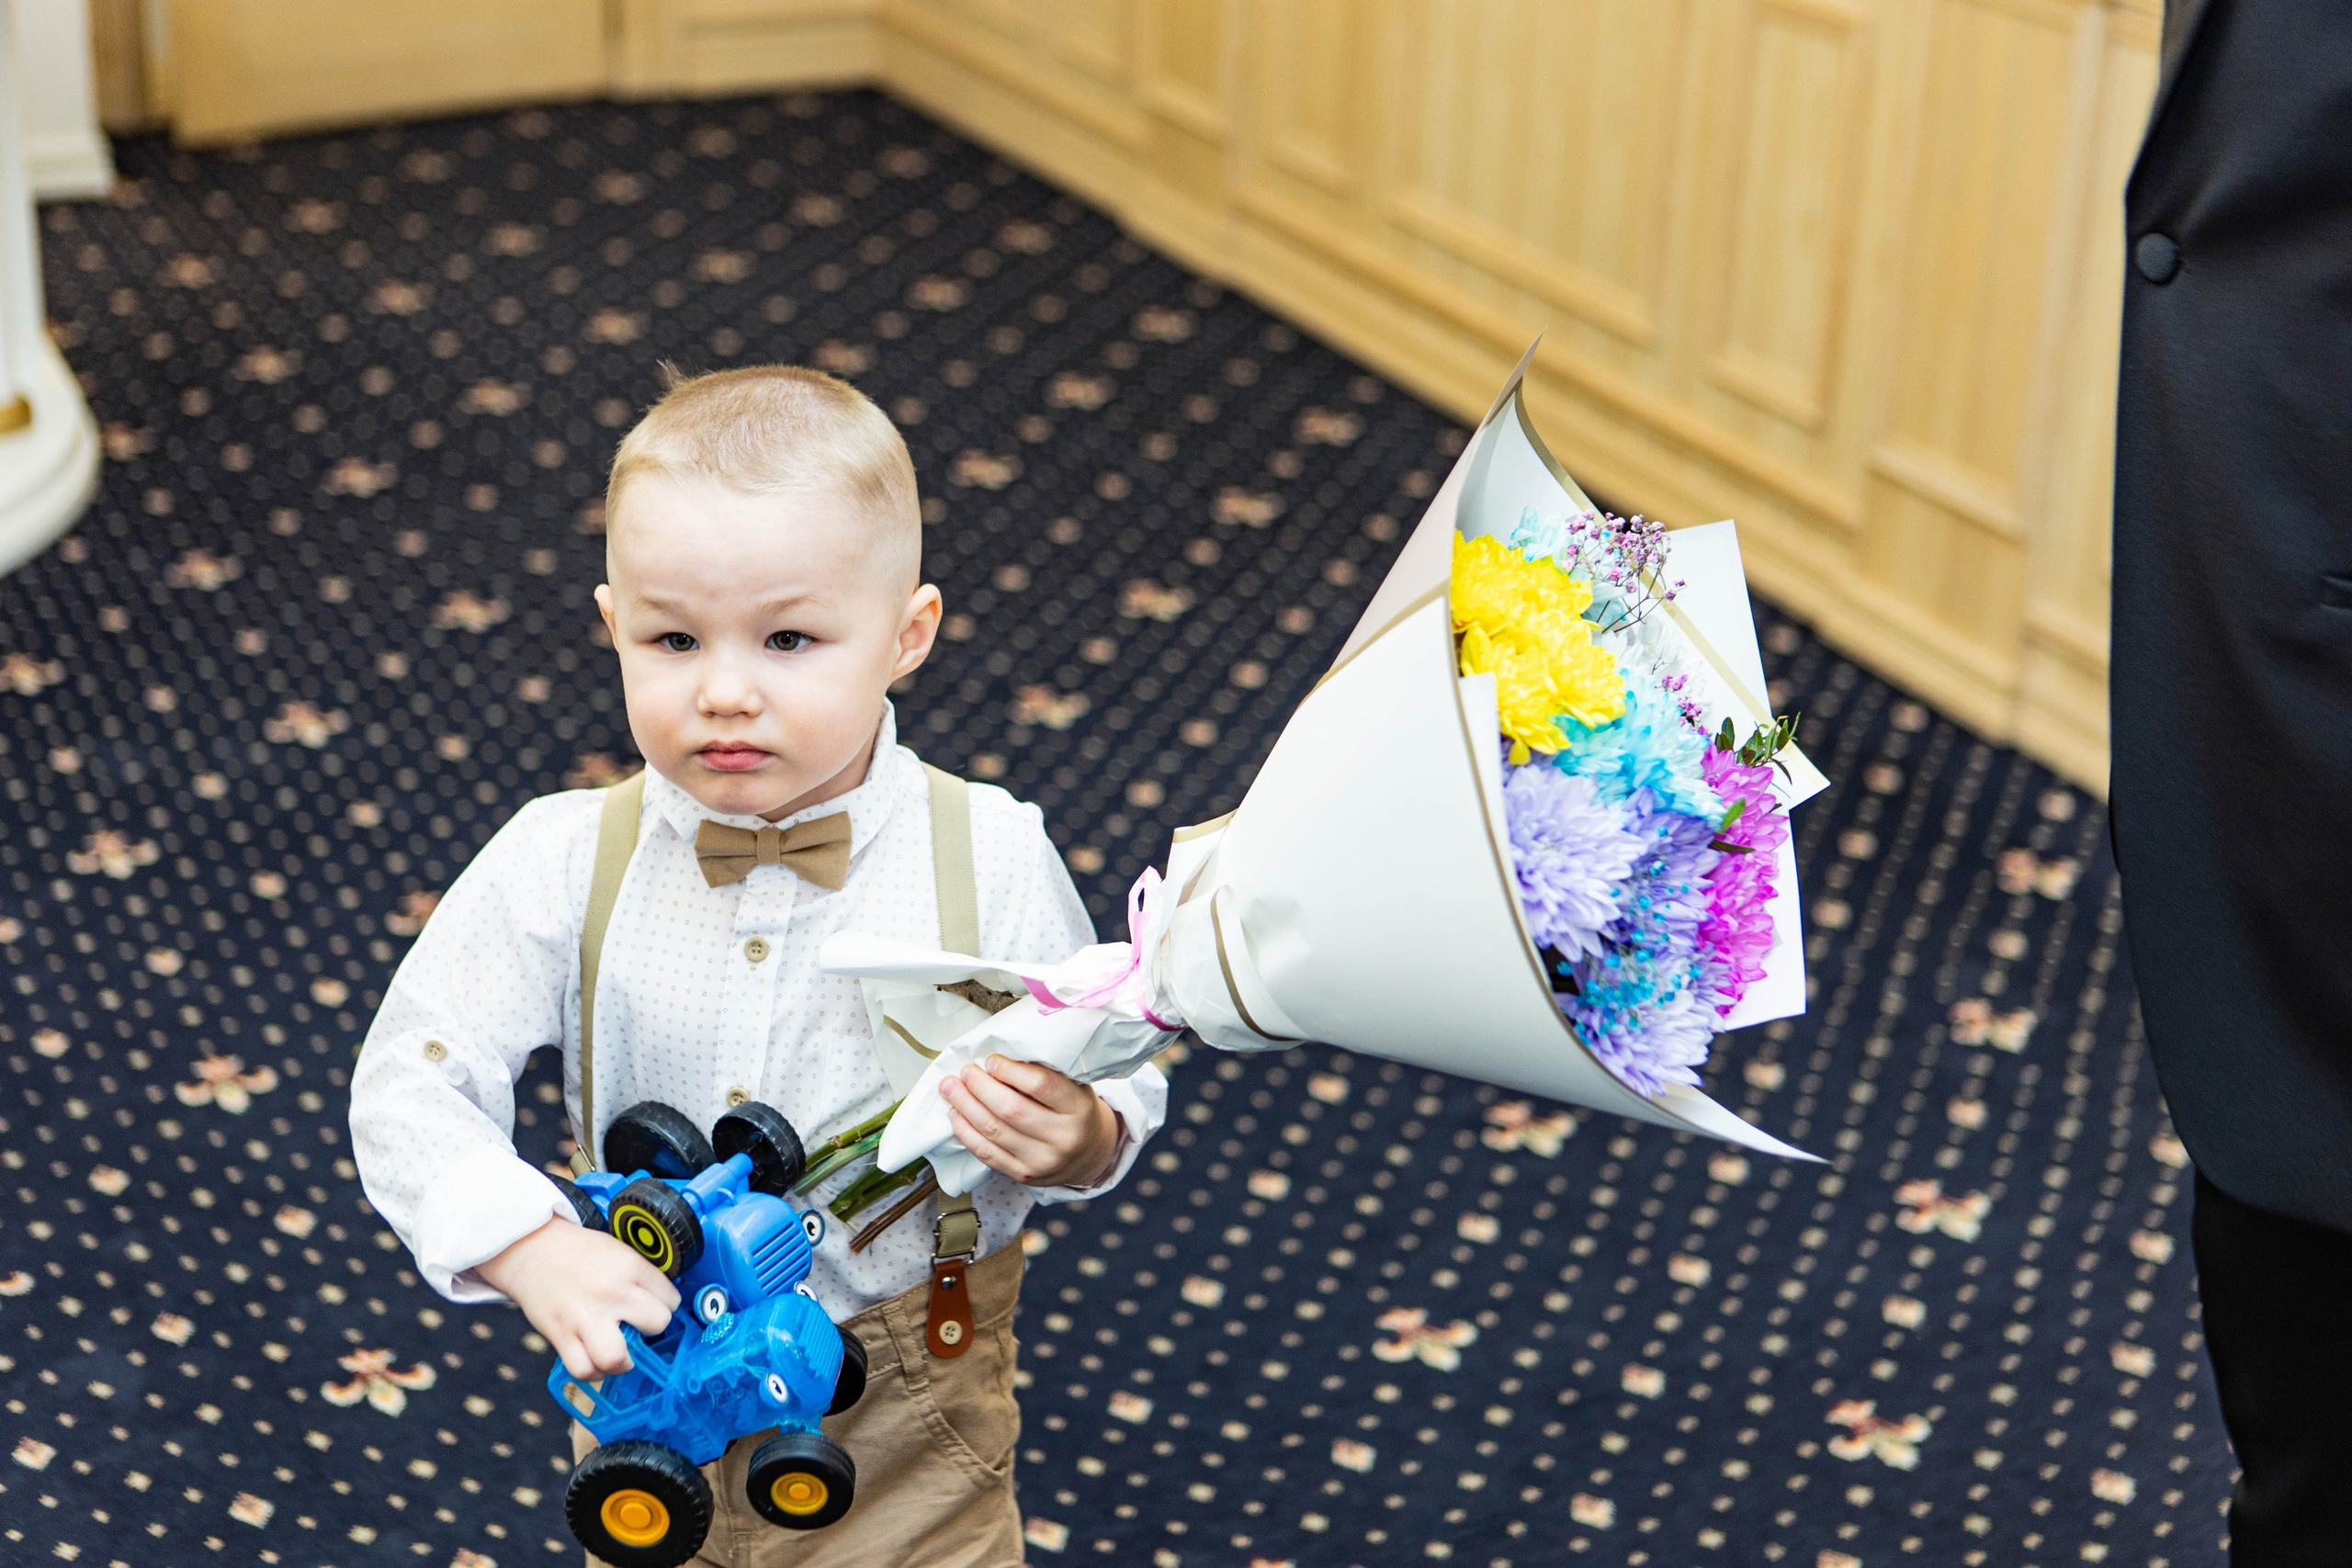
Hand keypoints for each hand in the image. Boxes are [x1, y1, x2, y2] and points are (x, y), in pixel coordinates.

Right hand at [474, 1215, 679, 1379]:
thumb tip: (661, 1303)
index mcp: (630, 1267)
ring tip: (619, 1354)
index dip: (665, 1306)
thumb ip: (641, 1277)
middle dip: (652, 1331)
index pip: (671, 1299)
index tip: (654, 1308)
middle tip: (640, 1329)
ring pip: (615, 1358)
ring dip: (622, 1363)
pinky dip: (593, 1372)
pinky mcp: (561, 1335)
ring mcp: (585, 1316)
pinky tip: (596, 1361)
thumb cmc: (577, 1252)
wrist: (532, 1249)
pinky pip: (583, 1369)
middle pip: (656, 1324)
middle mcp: (612, 1292)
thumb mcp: (619, 1251)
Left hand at [941, 1055, 1121, 1188]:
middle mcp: (1063, 1137)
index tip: (991, 1060)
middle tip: (965, 1071)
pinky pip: (987, 1154)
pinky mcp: (1023, 1175)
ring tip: (951, 1088)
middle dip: (981, 1087)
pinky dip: (966, 1132)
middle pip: (1011, 1109)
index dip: (1010, 1071)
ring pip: (994, 1131)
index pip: (1041, 1085)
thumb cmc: (1075, 1112)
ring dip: (966, 1106)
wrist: (1089, 1154)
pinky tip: (956, 1114)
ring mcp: (1042, 1160)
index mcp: (1079, 1108)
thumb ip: (1046, 1074)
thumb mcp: (1074, 1087)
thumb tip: (1000, 1057)